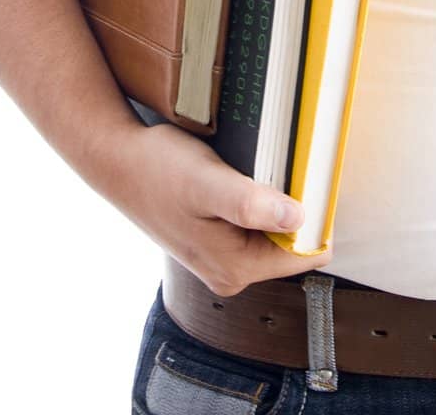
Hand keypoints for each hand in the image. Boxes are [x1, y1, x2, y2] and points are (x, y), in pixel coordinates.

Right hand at [103, 120, 333, 295]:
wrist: (118, 161)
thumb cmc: (159, 170)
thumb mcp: (206, 183)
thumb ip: (250, 204)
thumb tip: (298, 218)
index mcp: (235, 268)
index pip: (307, 253)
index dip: (317, 214)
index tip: (313, 178)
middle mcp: (231, 272)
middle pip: (293, 243)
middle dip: (296, 204)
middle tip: (286, 163)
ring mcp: (222, 258)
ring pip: (274, 229)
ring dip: (277, 199)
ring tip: (261, 165)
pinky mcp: (214, 239)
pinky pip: (255, 222)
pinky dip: (258, 198)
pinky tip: (245, 173)